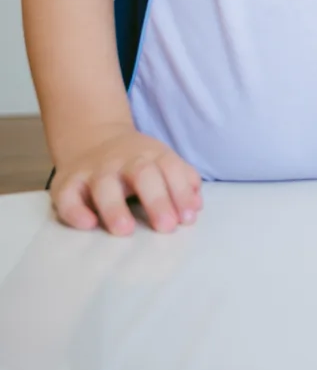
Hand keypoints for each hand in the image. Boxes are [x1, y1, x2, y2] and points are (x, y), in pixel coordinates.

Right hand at [52, 126, 201, 236]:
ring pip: (104, 185)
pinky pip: (67, 196)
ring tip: (125, 230)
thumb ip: (182, 180)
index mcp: (151, 155)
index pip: (170, 168)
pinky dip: (75, 211)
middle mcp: (123, 160)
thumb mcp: (162, 162)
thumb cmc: (136, 162)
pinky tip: (88, 225)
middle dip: (156, 199)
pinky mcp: (67, 183)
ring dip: (115, 207)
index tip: (187, 218)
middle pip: (142, 174)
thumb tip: (196, 206)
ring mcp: (94, 171)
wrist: (92, 139)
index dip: (180, 192)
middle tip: (166, 227)